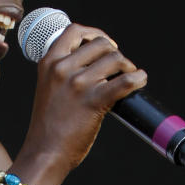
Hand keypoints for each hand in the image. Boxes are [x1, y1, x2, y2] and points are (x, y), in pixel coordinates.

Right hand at [18, 23, 146, 181]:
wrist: (44, 153)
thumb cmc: (48, 127)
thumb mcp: (48, 89)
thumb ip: (63, 73)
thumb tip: (93, 64)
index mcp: (49, 63)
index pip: (74, 31)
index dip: (94, 34)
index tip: (105, 45)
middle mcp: (62, 69)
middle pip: (101, 44)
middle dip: (114, 54)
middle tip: (119, 68)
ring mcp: (78, 84)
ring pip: (115, 59)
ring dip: (127, 67)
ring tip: (129, 77)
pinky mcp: (93, 101)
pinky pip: (125, 81)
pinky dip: (138, 78)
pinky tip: (140, 80)